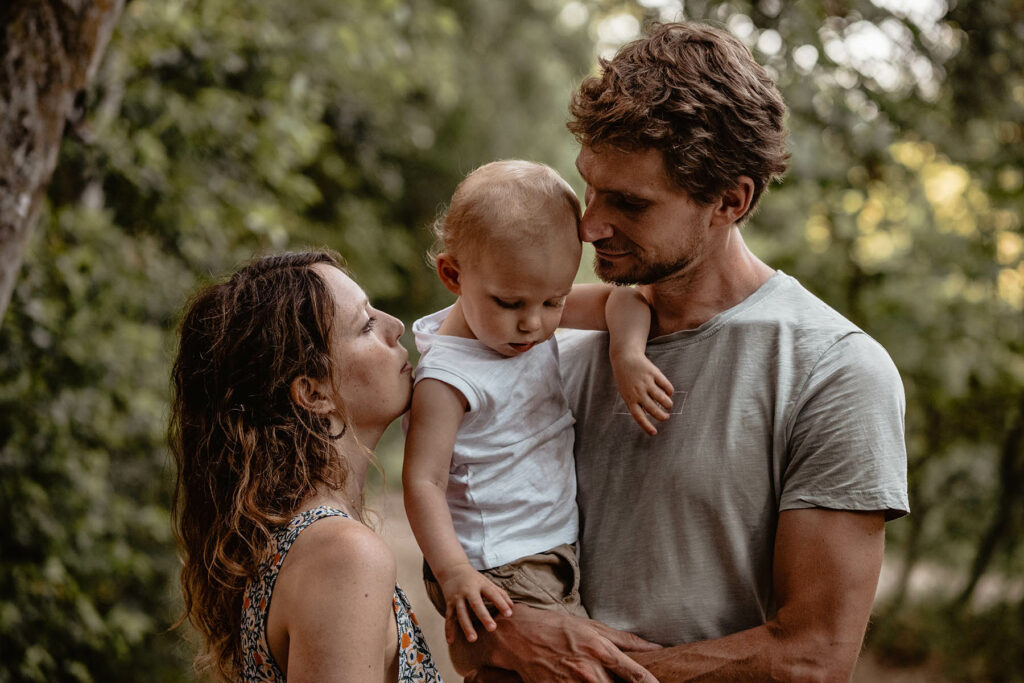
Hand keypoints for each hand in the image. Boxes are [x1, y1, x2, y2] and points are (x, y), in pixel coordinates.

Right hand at [438, 563, 513, 642]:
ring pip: (461, 613)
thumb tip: (512, 607)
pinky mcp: (448, 603)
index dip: (501, 603)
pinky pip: (448, 618)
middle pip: (476, 604)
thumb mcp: (487, 582)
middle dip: (484, 616)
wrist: (452, 569)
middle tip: (492, 628)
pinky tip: (451, 641)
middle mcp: (468, 591)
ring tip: (472, 639)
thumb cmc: (474, 579)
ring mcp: (457, 597)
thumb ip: (500, 594)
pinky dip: (448, 630)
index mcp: (481, 585)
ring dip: (466, 626)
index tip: (509, 614)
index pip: (492, 594)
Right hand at [477, 604, 659, 682]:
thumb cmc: (557, 627)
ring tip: (591, 677)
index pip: (635, 675)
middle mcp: (589, 670)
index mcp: (600, 650)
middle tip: (605, 674)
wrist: (519, 636)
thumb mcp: (591, 626)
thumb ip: (625, 640)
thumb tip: (655, 647)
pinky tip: (578, 680)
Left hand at [611, 351, 673, 434]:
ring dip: (668, 404)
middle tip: (666, 417)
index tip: (654, 433)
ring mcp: (646, 382)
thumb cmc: (625, 378)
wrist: (624, 358)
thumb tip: (647, 415)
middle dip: (662, 416)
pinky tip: (669, 393)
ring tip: (669, 406)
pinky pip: (665, 385)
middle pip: (653, 409)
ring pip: (661, 398)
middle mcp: (638, 392)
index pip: (639, 416)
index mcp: (630, 398)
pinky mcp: (653, 373)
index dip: (647, 426)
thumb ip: (635, 403)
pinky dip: (669, 391)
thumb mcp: (626, 392)